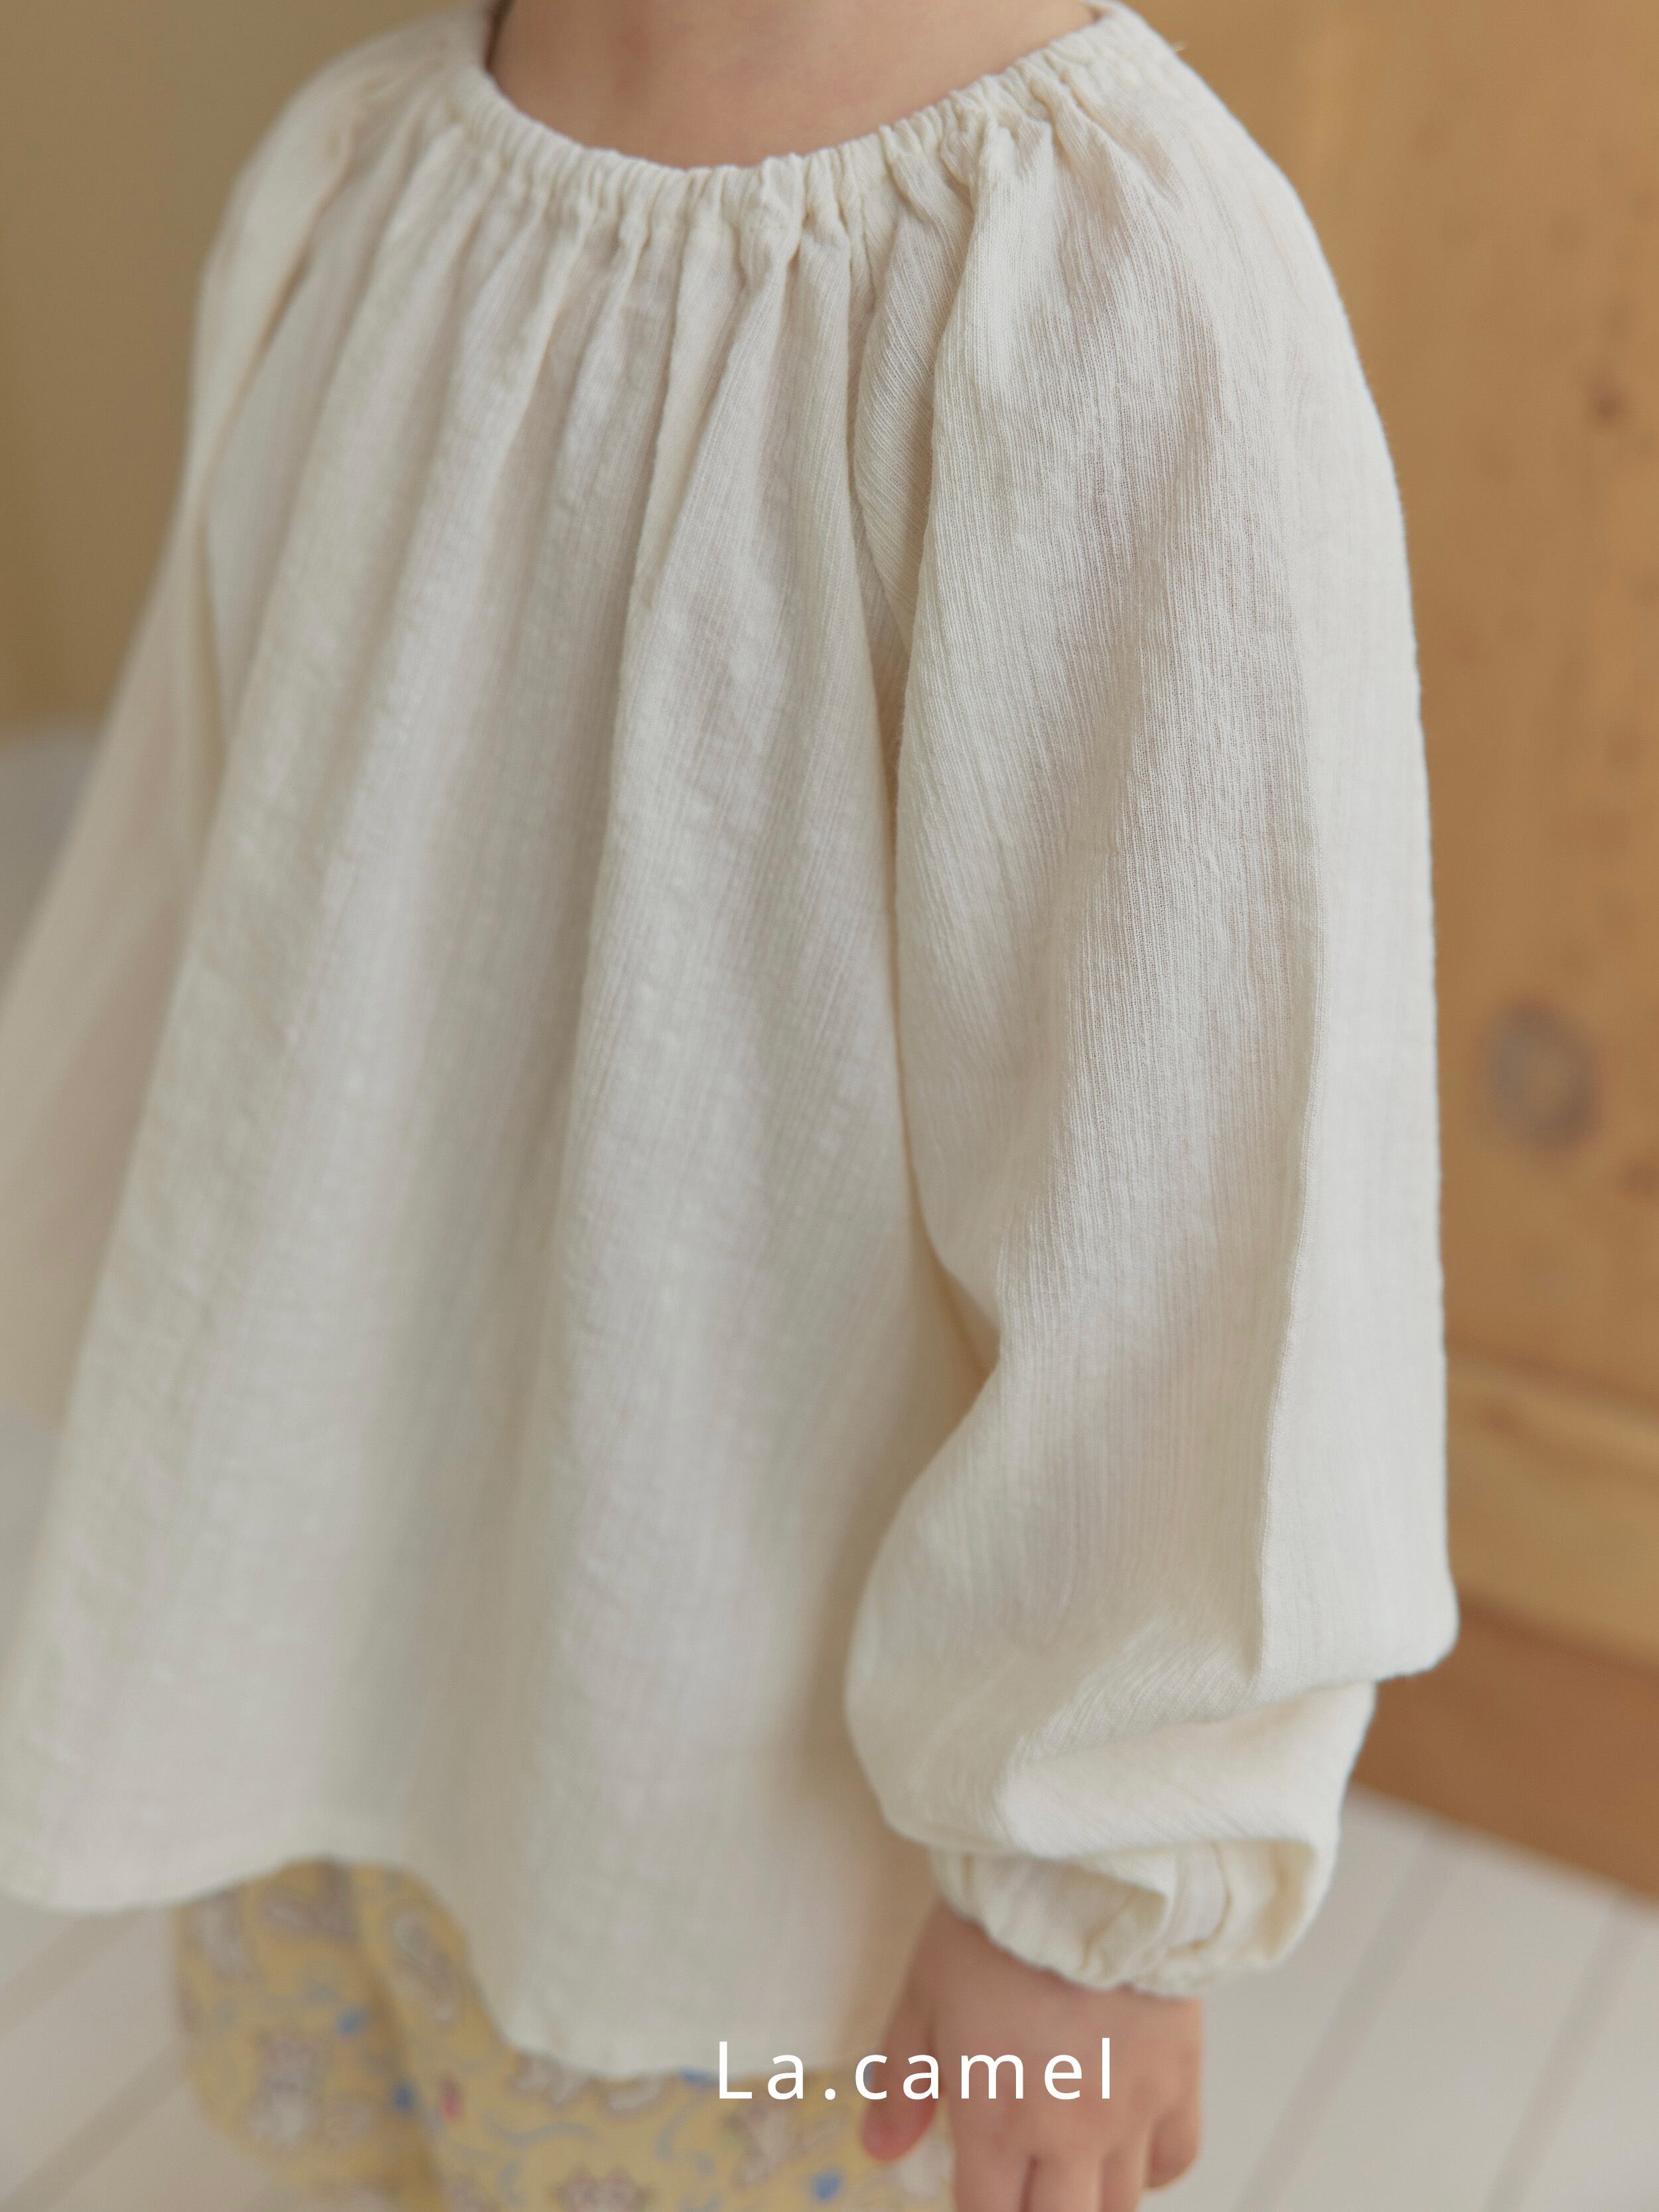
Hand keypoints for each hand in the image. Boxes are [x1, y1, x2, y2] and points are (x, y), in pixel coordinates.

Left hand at [859, 1900, 1201, 2211]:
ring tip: (1070, 2170)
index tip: (978, 2192)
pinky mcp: (1179, 2080)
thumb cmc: (994, 1928)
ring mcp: (1129, 2114)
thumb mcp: (923, 1994)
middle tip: (1025, 2184)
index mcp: (996, 2123)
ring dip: (1091, 2200)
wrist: (1083, 1876)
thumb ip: (901, 2081)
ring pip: (1119, 2208)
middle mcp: (1068, 2137)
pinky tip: (1128, 2146)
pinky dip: (1150, 2168)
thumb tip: (881, 2150)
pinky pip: (1174, 2159)